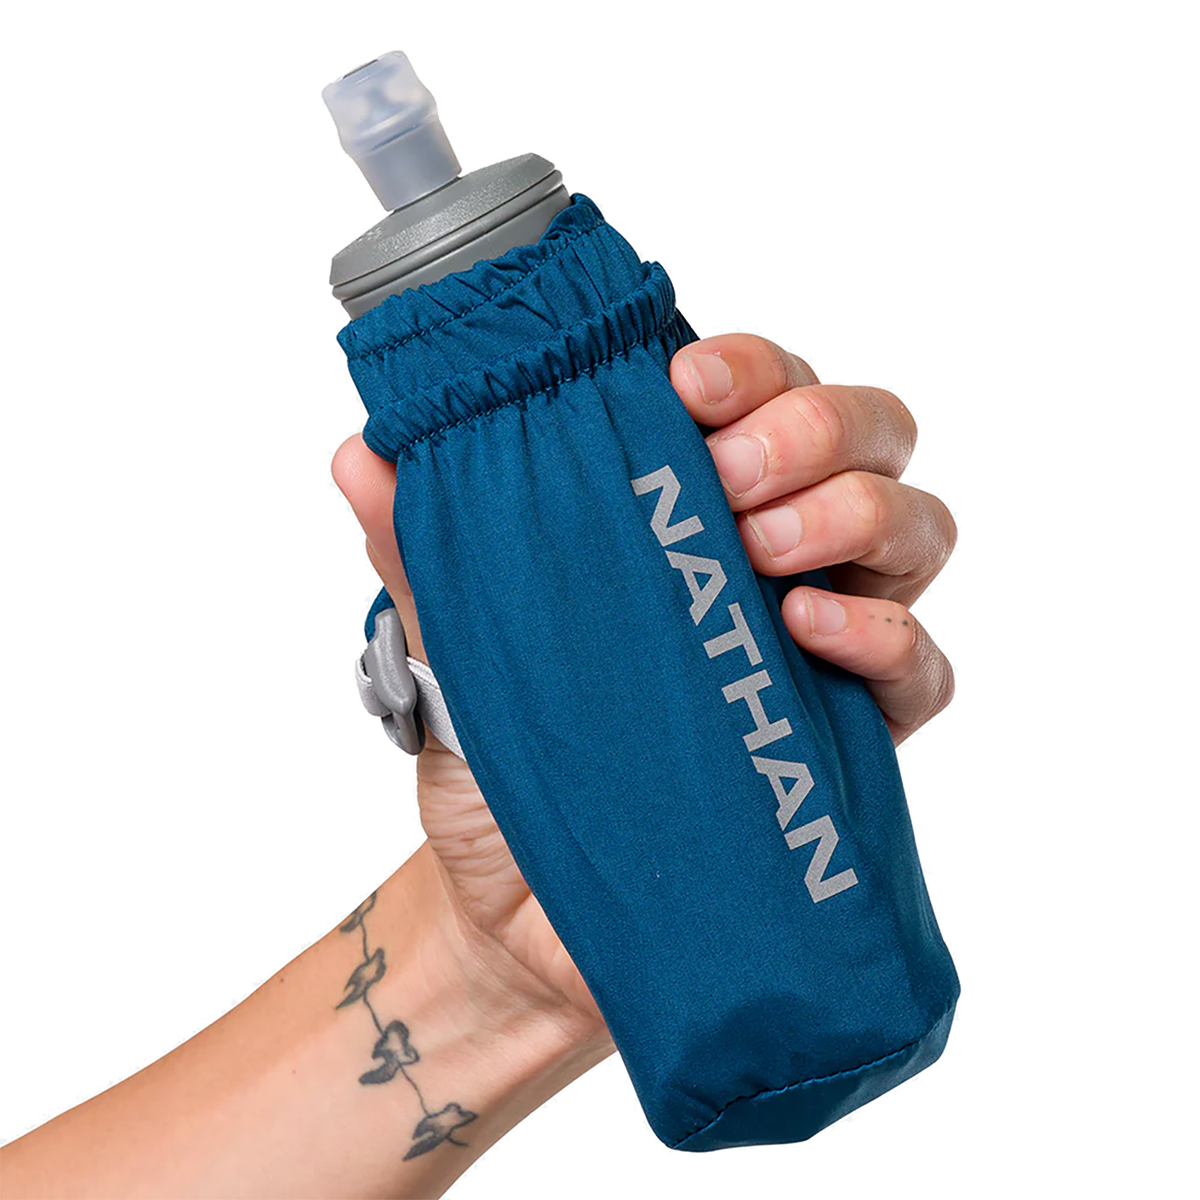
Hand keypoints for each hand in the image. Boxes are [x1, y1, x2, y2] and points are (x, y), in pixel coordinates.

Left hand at [330, 331, 955, 1035]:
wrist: (521, 918)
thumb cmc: (500, 764)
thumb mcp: (453, 652)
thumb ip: (423, 551)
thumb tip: (361, 452)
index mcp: (684, 511)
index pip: (759, 393)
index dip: (748, 366)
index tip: (686, 381)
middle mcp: (768, 558)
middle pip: (863, 438)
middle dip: (811, 426)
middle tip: (727, 474)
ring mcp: (818, 646)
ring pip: (912, 530)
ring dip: (852, 512)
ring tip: (765, 549)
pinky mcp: (847, 740)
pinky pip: (920, 671)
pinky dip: (885, 636)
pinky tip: (807, 628)